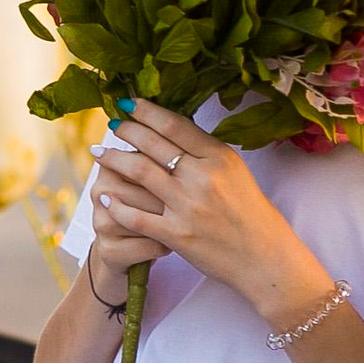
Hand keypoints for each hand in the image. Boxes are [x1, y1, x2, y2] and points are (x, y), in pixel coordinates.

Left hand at [94, 101, 337, 330]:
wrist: (264, 258)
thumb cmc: (251, 213)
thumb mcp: (236, 171)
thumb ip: (205, 153)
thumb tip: (171, 131)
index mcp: (219, 157)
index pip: (175, 124)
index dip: (147, 111)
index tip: (129, 104)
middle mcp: (202, 176)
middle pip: (153, 144)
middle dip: (127, 131)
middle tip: (112, 124)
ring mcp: (188, 206)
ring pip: (139, 173)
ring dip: (114, 160)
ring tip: (99, 152)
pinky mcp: (177, 235)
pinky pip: (137, 216)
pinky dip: (118, 206)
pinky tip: (106, 198)